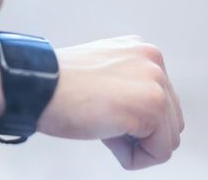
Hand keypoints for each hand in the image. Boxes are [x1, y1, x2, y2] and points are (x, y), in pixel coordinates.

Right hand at [38, 36, 183, 169]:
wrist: (36, 86)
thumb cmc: (58, 85)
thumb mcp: (102, 74)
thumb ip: (129, 85)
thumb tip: (144, 119)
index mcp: (141, 51)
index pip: (161, 102)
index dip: (132, 120)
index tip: (102, 109)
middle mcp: (154, 60)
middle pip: (170, 121)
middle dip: (138, 133)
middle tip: (102, 120)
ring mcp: (156, 81)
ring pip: (167, 139)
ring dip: (135, 144)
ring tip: (103, 125)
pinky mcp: (153, 104)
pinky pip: (159, 153)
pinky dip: (133, 157)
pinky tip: (105, 134)